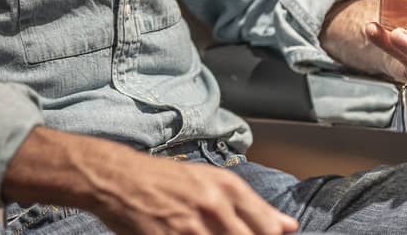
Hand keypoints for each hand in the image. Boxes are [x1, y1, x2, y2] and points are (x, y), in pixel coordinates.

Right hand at [3, 128, 296, 234]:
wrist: (116, 178)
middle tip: (221, 233)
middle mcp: (213, 205)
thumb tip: (289, 227)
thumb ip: (253, 207)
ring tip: (198, 231)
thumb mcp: (210, 182)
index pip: (267, 227)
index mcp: (227, 188)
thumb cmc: (162, 179)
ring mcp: (190, 226)